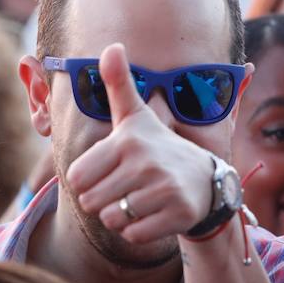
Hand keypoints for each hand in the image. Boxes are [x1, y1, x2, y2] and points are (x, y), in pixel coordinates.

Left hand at [65, 43, 214, 244]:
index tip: (110, 171)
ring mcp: (165, 189)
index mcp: (128, 141)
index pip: (76, 178)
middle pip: (91, 202)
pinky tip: (154, 215)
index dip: (88, 181)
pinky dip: (138, 231)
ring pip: (112, 220)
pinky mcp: (178, 214)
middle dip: (103, 201)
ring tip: (140, 201)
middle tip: (126, 188)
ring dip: (120, 217)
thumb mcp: (136, 116)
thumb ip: (119, 85)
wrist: (207, 181)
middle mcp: (146, 163)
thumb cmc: (158, 148)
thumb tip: (112, 46)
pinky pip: (133, 235)